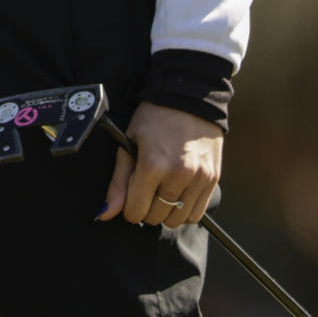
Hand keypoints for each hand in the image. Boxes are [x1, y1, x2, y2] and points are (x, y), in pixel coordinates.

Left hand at [96, 101, 222, 228]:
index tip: (130, 196)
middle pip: (156, 217)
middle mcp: (178, 175)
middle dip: (146, 208)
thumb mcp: (129, 142)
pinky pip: (196, 214)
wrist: (189, 97)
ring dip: (165, 212)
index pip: (136, 210)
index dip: (129, 207)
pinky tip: (177, 195)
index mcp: (152, 164)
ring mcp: (198, 178)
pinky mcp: (213, 179)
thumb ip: (118, 181)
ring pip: (177, 219)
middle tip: (146, 190)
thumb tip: (105, 213)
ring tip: (161, 192)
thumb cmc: (154, 117)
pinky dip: (184, 211)